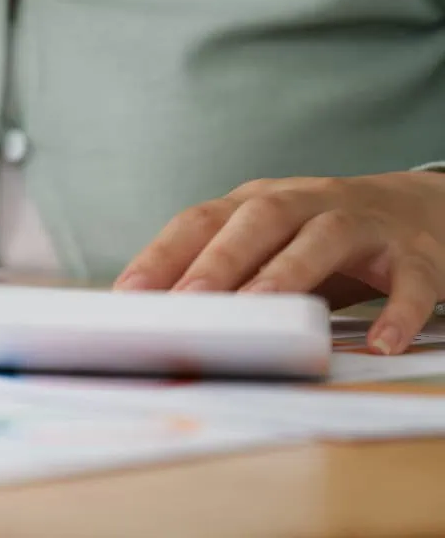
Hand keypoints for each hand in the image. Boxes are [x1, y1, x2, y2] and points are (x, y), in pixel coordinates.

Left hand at [115, 173, 444, 354]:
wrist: (423, 210)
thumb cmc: (322, 240)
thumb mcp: (268, 246)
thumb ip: (221, 273)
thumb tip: (153, 318)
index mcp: (259, 202)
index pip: (202, 220)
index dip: (164, 253)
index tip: (129, 293)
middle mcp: (308, 202)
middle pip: (259, 219)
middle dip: (221, 259)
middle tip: (190, 300)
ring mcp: (364, 225)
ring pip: (325, 238)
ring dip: (290, 273)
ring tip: (264, 312)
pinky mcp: (416, 255)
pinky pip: (409, 281)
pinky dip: (396, 312)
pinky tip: (378, 343)